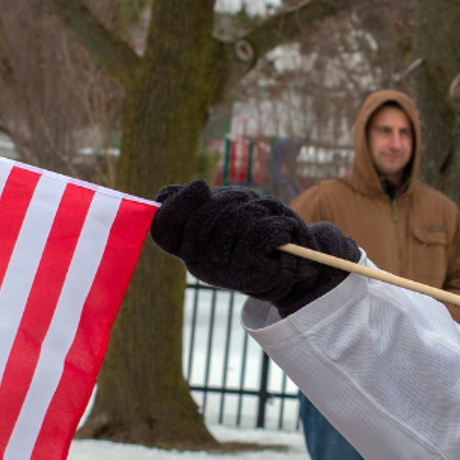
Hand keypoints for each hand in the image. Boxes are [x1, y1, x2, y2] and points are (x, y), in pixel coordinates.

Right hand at [151, 181, 358, 311]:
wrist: (296, 265)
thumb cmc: (257, 236)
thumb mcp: (224, 216)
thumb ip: (198, 206)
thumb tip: (165, 196)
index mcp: (190, 252)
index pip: (163, 229)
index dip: (177, 204)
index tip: (200, 186)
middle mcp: (202, 264)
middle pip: (201, 219)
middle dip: (227, 200)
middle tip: (246, 200)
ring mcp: (226, 269)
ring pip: (233, 221)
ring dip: (255, 208)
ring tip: (266, 217)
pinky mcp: (254, 273)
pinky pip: (258, 234)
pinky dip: (276, 222)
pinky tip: (282, 229)